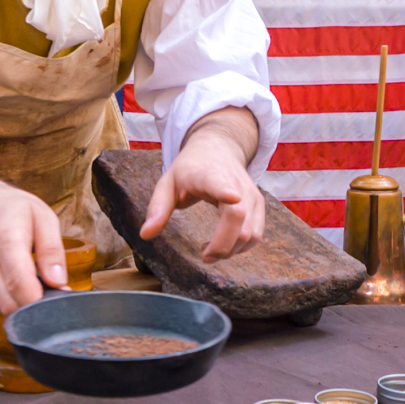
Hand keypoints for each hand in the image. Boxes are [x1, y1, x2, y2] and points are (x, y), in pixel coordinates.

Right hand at [0, 177, 67, 314]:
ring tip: (36, 280)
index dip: (38, 299)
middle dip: (36, 304)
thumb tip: (59, 281)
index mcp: (5, 240)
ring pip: (5, 307)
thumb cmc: (15, 210)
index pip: (18, 282)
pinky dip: (13, 298)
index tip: (58, 296)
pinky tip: (19, 280)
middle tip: (53, 289)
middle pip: (10, 303)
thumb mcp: (44, 217)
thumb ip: (52, 249)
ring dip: (25, 302)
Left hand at [142, 107, 263, 261]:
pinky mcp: (258, 204)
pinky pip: (256, 234)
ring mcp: (250, 193)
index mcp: (208, 175)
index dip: (226, 191)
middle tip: (205, 255)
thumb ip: (157, 208)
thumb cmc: (190, 168)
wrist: (218, 148)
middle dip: (222, 246)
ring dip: (231, 250)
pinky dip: (242, 247)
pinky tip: (225, 243)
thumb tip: (146, 235)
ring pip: (250, 232)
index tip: (233, 198)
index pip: (220, 182)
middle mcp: (235, 183)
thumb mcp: (167, 182)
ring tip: (211, 249)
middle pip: (238, 218)